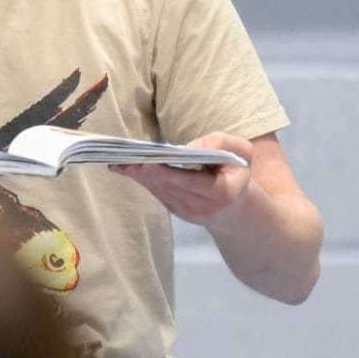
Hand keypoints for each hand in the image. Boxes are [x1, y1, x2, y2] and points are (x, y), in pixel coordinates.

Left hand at [112, 132, 257, 227]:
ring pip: (160, 191)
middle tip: (122, 158)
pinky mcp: (178, 212)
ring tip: (118, 160)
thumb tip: (186, 149)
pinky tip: (127, 168)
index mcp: (223, 193)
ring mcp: (189, 213)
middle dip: (145, 171)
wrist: (237, 206)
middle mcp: (204, 208)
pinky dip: (143, 179)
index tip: (146, 163)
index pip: (191, 181)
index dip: (167, 172)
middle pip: (169, 186)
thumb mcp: (240, 151)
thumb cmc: (237, 170)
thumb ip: (217, 144)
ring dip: (139, 175)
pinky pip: (158, 193)